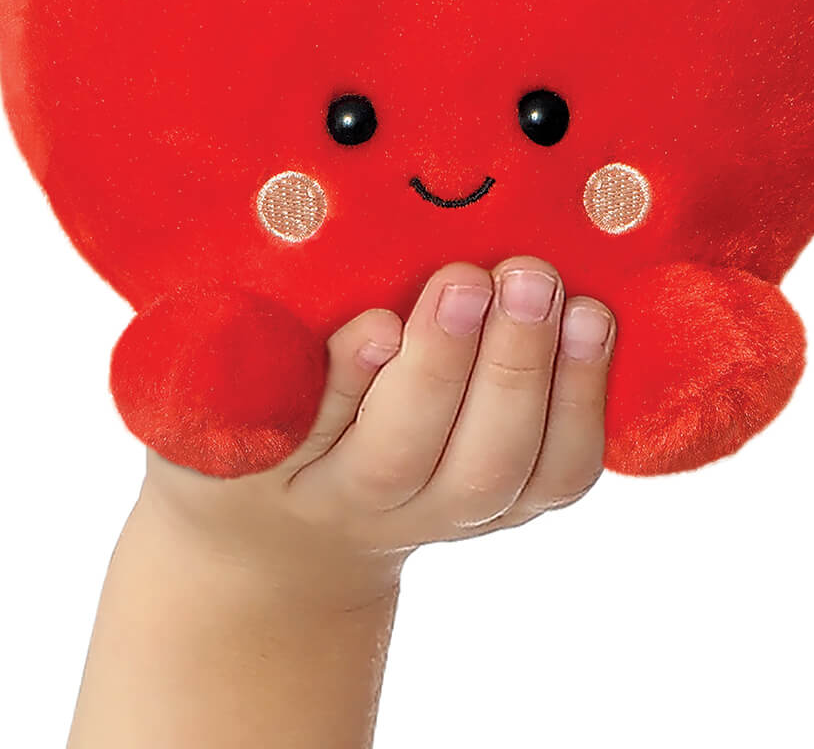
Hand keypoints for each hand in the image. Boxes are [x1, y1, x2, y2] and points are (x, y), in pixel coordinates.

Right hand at [138, 255, 615, 609]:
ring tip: (555, 295)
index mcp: (284, 471)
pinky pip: (559, 473)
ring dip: (536, 379)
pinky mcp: (509, 503)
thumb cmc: (252, 427)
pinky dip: (586, 405)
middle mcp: (372, 504)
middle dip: (453, 364)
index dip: (350, 382)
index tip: (377, 323)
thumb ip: (244, 347)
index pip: (308, 428)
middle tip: (479, 278)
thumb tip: (322, 283)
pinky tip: (596, 325)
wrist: (293, 535)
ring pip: (500, 470)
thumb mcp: (217, 392)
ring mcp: (448, 512)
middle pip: (414, 454)